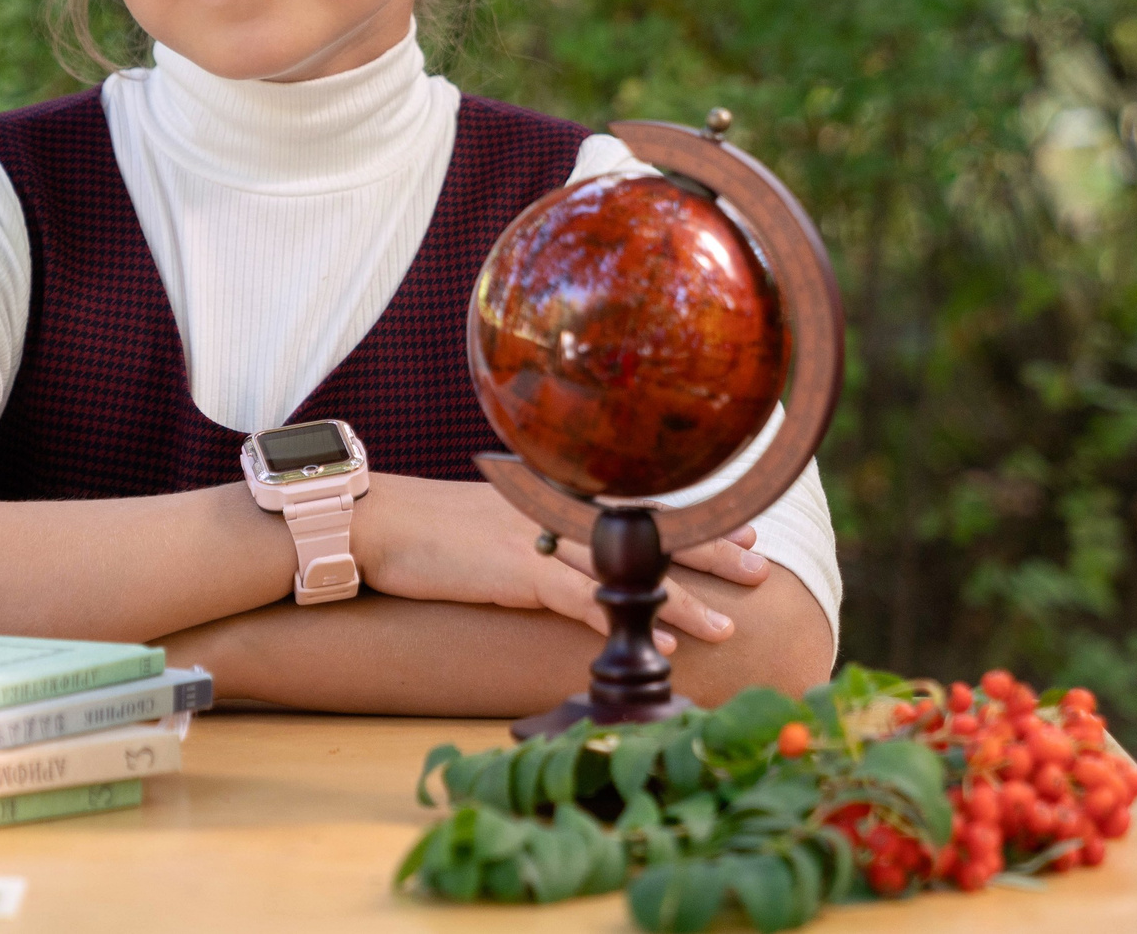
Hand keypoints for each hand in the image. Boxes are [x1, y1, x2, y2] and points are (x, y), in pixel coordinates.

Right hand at [350, 475, 773, 650]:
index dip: (694, 515)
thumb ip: (533, 522)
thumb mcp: (491, 512)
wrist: (375, 520)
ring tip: (729, 622)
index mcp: (553, 496)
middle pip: (647, 529)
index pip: (637, 503)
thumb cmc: (426, 523)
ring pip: (626, 570)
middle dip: (709, 547)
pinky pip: (581, 600)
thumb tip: (560, 545)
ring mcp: (537, 540)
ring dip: (681, 599)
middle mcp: (554, 511)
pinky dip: (621, 620)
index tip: (744, 524)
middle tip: (761, 564)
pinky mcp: (516, 571)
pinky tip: (659, 642)